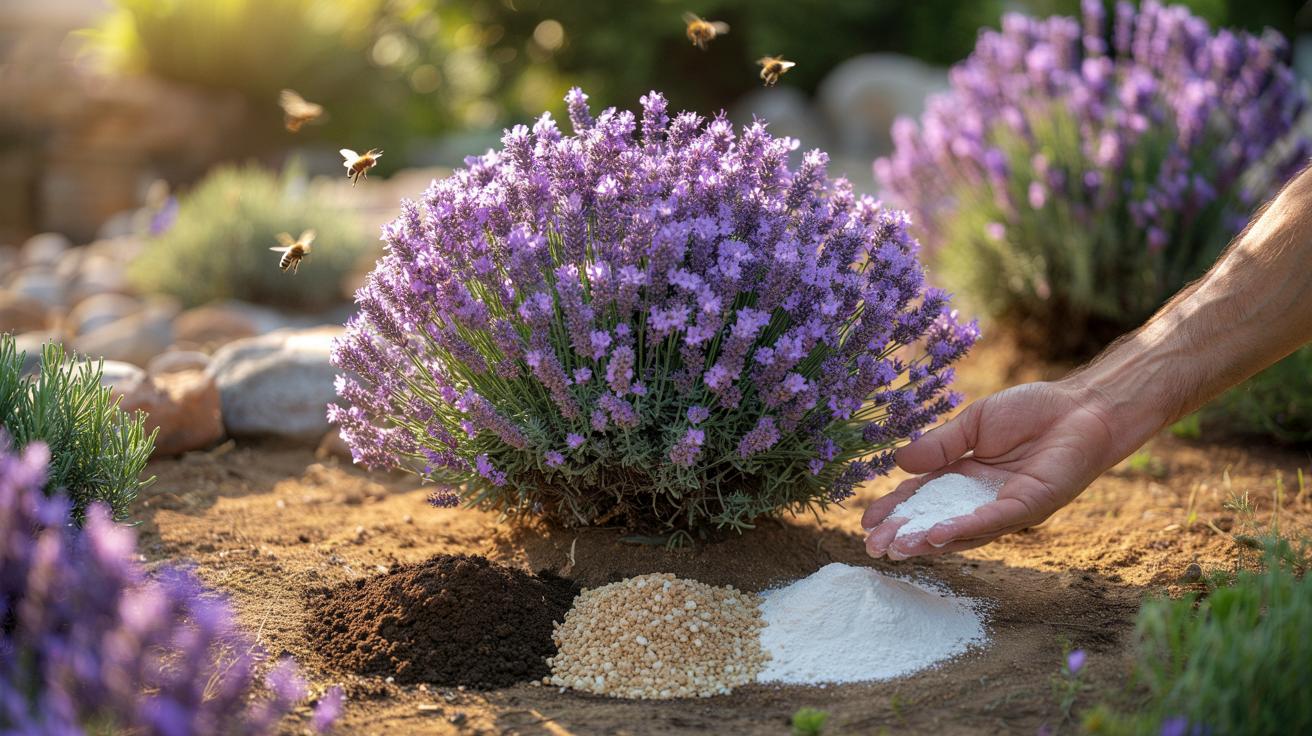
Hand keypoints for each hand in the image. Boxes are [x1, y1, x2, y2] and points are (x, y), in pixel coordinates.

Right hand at [862, 380, 1124, 558]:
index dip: (894, 510)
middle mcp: (982, 500)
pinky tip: (937, 536)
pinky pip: (991, 521)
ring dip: (927, 540)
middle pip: (935, 521)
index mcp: (965, 477)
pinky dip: (964, 529)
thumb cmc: (1033, 411)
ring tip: (897, 548)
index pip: (922, 498)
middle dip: (904, 534)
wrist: (1082, 407)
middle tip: (873, 547)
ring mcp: (1005, 508)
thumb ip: (939, 445)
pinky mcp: (1028, 506)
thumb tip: (897, 463)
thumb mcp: (974, 424)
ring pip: (960, 530)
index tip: (866, 522)